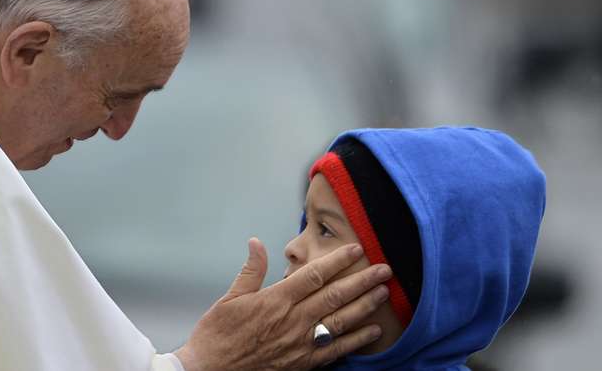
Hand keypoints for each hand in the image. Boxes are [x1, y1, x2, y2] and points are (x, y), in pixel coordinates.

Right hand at [175, 238, 391, 370]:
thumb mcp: (229, 298)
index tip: (356, 250)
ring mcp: (300, 344)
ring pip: (340, 321)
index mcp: (275, 300)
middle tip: (384, 269)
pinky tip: (372, 331)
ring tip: (384, 293)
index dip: (338, 261)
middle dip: (362, 280)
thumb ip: (250, 270)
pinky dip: (356, 340)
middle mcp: (292, 320)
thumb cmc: (217, 336)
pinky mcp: (302, 363)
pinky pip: (336, 350)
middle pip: (335, 295)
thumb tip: (256, 242)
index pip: (314, 274)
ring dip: (365, 305)